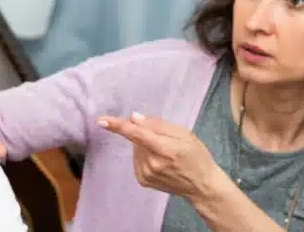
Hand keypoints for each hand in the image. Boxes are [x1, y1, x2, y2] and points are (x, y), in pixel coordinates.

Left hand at [98, 112, 219, 198]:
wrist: (202, 185)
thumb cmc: (196, 156)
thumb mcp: (184, 134)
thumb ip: (158, 125)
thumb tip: (134, 118)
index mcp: (165, 149)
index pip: (137, 134)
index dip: (118, 126)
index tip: (101, 121)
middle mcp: (152, 164)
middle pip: (137, 139)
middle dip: (146, 134)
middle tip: (167, 141)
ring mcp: (146, 174)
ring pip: (136, 149)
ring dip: (145, 146)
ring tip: (166, 154)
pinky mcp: (143, 180)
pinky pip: (137, 159)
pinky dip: (145, 156)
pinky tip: (160, 162)